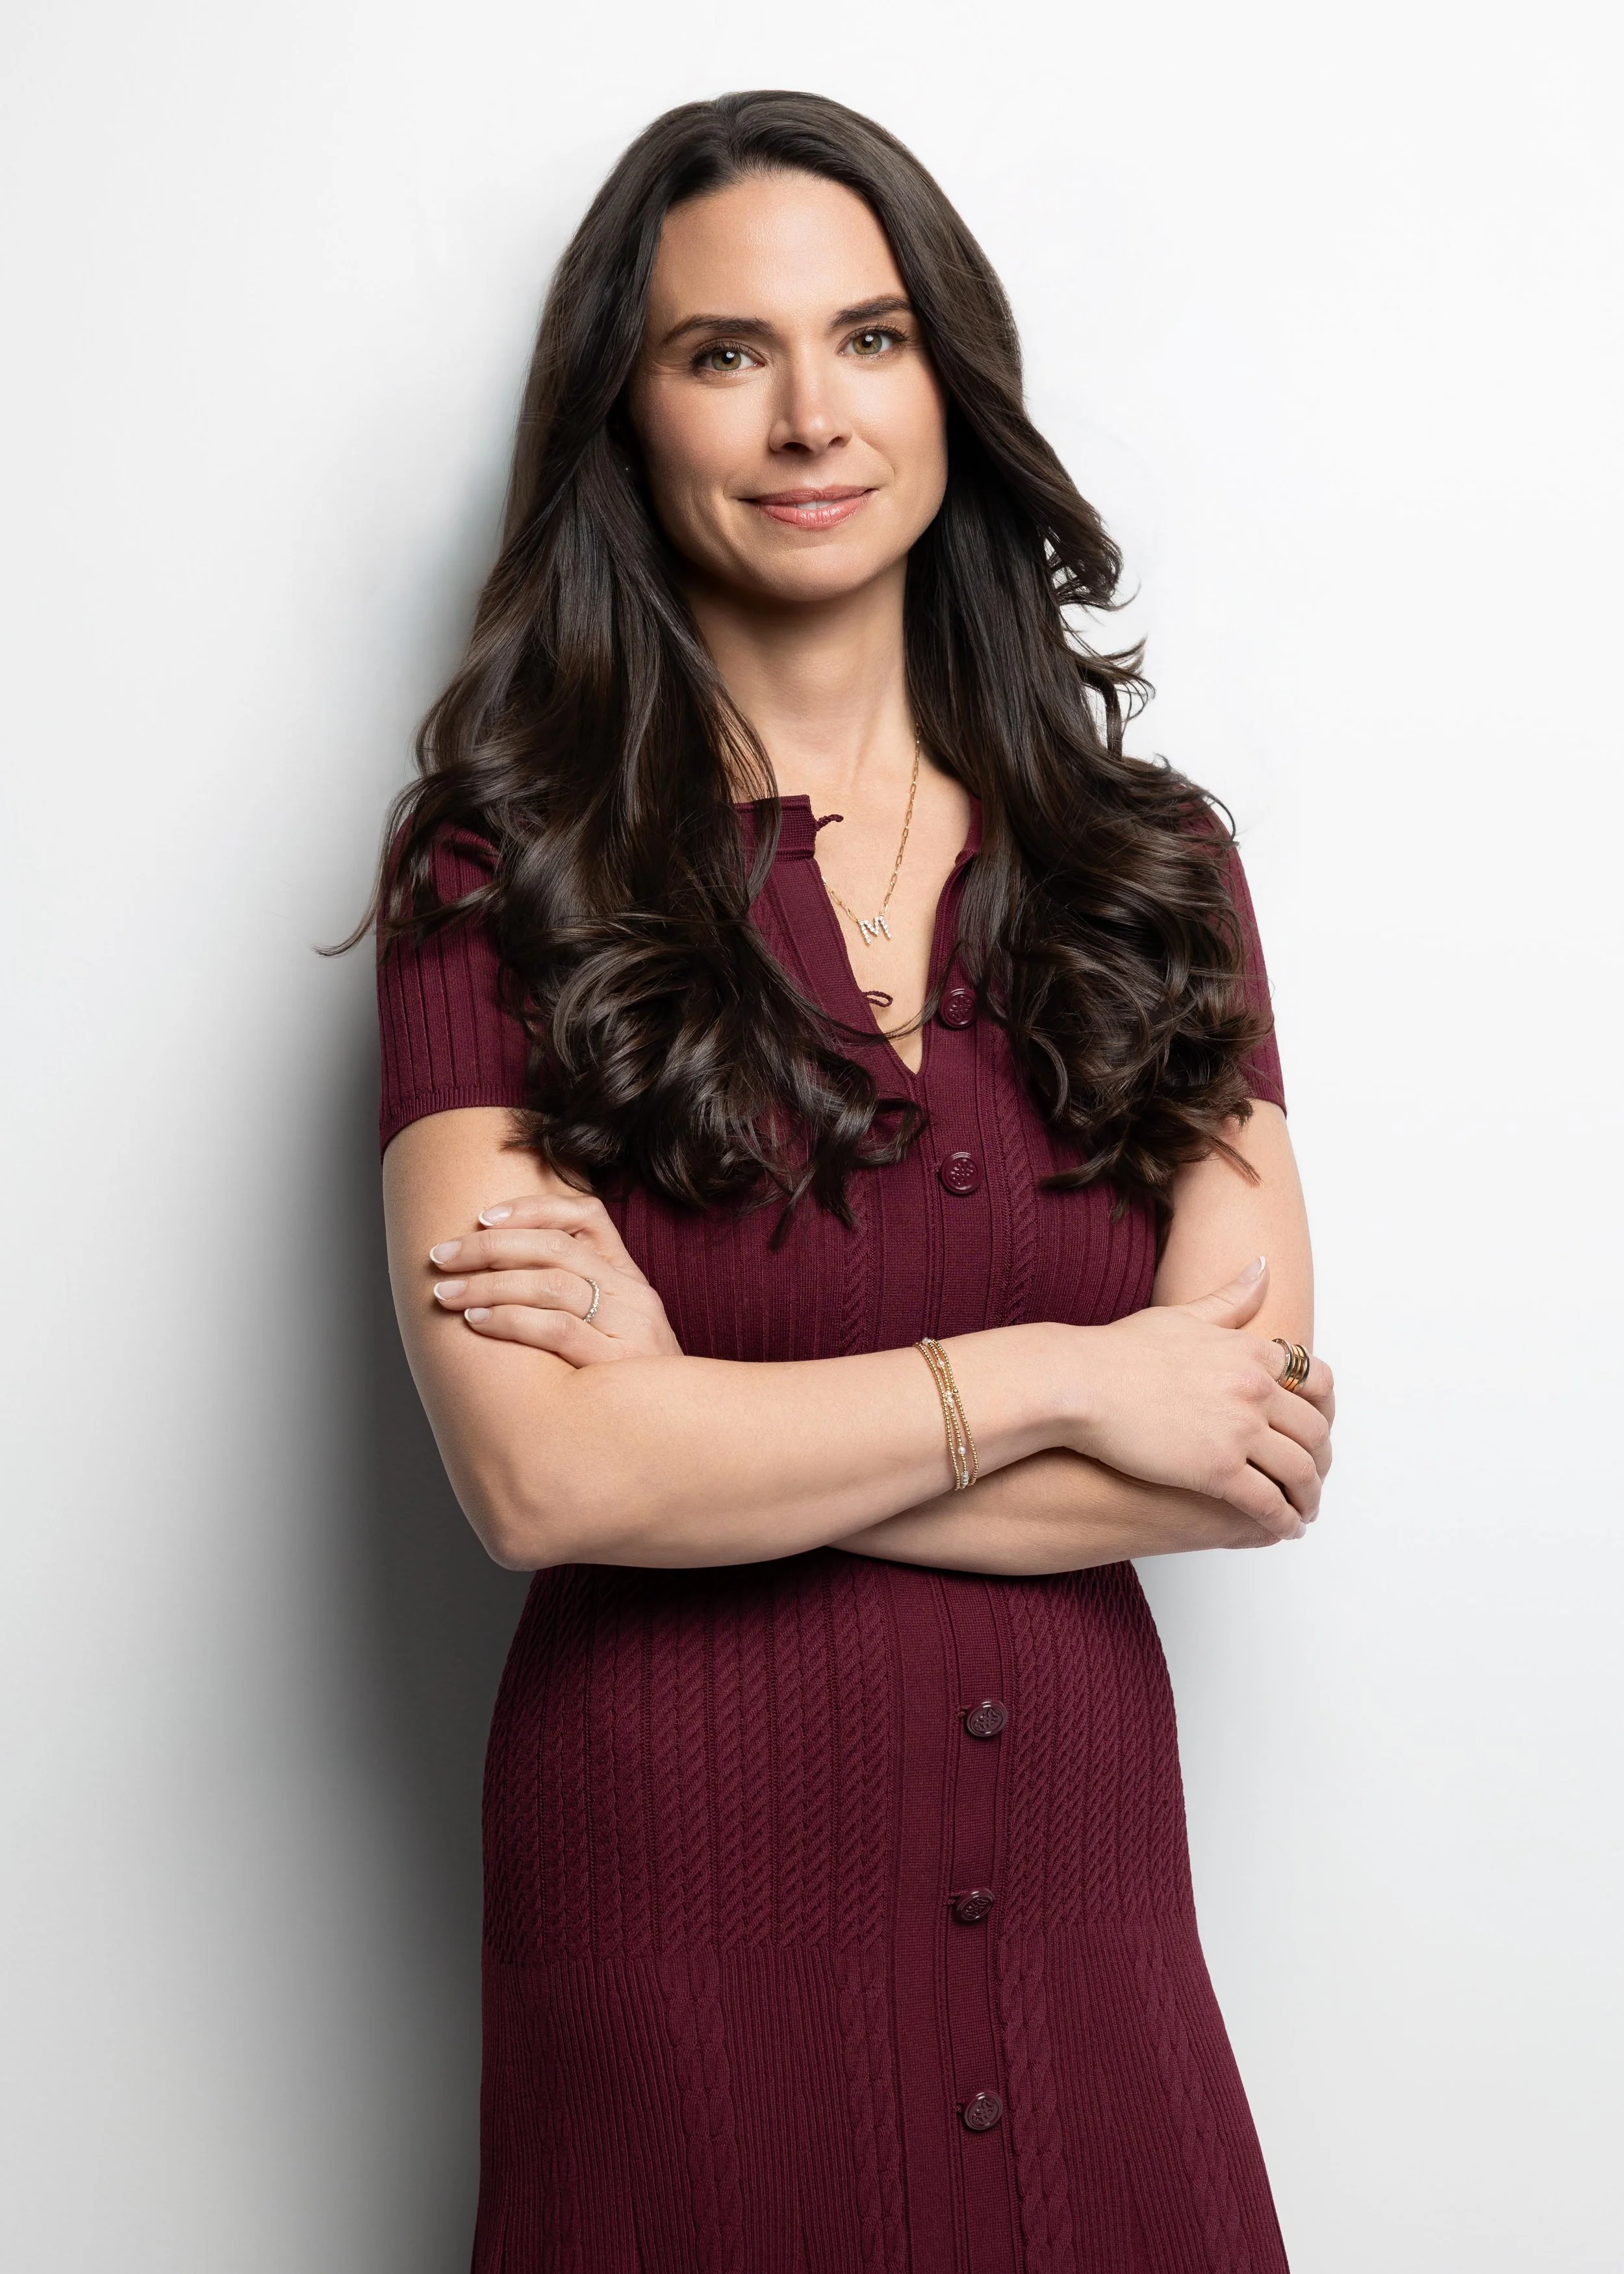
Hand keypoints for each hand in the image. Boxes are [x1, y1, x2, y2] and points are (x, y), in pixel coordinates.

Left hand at [426, 1192, 681, 1365]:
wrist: (675, 1435)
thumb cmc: (628, 1384)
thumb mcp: (614, 1328)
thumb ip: (573, 1296)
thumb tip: (500, 1270)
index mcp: (630, 1276)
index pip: (586, 1215)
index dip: (531, 1209)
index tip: (482, 1217)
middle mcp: (633, 1293)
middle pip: (554, 1246)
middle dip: (488, 1246)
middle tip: (441, 1256)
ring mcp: (628, 1325)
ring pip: (549, 1283)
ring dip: (488, 1283)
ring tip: (447, 1292)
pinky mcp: (616, 1362)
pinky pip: (555, 1328)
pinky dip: (509, 1319)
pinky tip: (477, 1321)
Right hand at [1066, 1258, 1332, 1537]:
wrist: (1078, 1383)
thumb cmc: (1117, 1350)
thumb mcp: (1181, 1315)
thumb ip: (1229, 1299)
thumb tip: (1263, 1267)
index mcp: (1250, 1352)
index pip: (1317, 1383)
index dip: (1324, 1412)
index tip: (1318, 1431)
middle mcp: (1256, 1390)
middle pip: (1315, 1432)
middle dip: (1321, 1461)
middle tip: (1314, 1479)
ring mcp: (1239, 1431)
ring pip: (1300, 1471)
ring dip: (1308, 1497)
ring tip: (1303, 1512)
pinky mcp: (1217, 1470)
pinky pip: (1268, 1503)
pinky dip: (1283, 1520)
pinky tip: (1283, 1529)